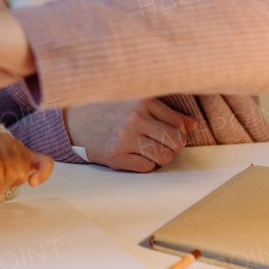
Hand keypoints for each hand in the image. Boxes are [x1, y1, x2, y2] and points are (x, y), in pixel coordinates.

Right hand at [63, 99, 198, 172]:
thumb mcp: (135, 102)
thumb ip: (165, 111)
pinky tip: (134, 154)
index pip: (179, 124)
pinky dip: (145, 164)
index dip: (178, 132)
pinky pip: (147, 167)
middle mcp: (135, 119)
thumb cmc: (108, 111)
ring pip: (164, 157)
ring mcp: (125, 139)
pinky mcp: (117, 157)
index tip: (168, 132)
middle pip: (176, 142)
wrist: (74, 122)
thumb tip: (194, 124)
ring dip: (160, 156)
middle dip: (172, 146)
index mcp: (142, 101)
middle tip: (161, 143)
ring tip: (148, 149)